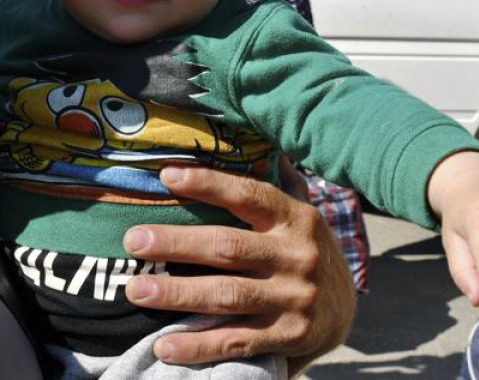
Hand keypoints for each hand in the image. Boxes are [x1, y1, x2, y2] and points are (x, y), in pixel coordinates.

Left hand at [121, 165, 354, 375]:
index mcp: (296, 218)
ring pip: (226, 296)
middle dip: (176, 242)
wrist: (345, 313)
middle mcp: (297, 257)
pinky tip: (163, 346)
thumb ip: (275, 179)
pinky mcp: (288, 337)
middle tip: (133, 240)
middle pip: (227, 247)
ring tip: (136, 289)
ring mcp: (294, 300)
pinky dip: (198, 346)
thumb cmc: (303, 250)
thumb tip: (251, 131)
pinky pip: (236, 341)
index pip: (248, 195)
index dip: (208, 184)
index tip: (166, 176)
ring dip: (177, 294)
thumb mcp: (299, 211)